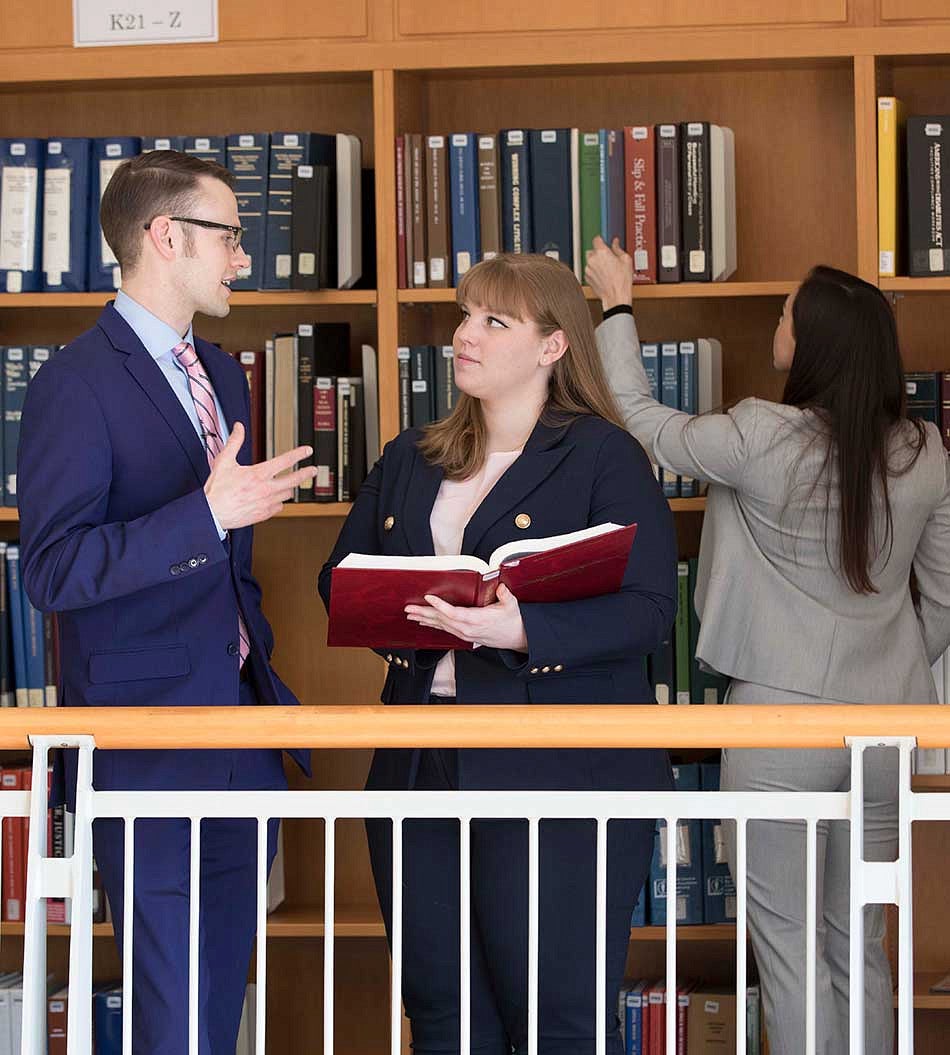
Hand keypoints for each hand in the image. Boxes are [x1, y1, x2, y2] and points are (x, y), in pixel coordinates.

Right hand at [204, 422, 317, 529]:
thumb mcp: (224, 461)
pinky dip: (279, 502)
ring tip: (288, 484)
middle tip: (313, 470)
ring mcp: (266, 503)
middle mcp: (266, 489)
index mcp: (258, 474)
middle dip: (306, 473)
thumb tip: (239, 427)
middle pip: (294, 480)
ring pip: (288, 494)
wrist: (211, 513)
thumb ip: (234, 442)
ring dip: (289, 488)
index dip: (299, 454)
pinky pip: (279, 507)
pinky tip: (274, 499)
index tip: (307, 451)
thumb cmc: (216, 489)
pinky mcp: (264, 514)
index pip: (285, 461)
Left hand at [405, 583, 527, 651]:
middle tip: (409, 608)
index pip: (454, 613)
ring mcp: (465, 634)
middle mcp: (468, 629)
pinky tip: (424, 622)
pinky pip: (445, 629)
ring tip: (410, 614)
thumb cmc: (512, 621)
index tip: (429, 598)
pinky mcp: (464, 635)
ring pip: (441, 626)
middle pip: (442, 620)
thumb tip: (501, 587)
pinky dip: (433, 624)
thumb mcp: (512, 606)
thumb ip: (505, 596)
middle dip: (424, 613)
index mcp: (477, 620)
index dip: (440, 606)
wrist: (516, 637)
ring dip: (424, 619)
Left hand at [585, 235, 632, 309]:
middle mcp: (592, 260)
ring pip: (589, 261)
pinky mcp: (587, 278)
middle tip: (608, 258)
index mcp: (602, 252)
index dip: (601, 240)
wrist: (616, 297)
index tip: (603, 241)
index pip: (597, 239)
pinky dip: (594, 272)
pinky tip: (603, 276)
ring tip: (607, 269)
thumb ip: (618, 248)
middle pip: (592, 250)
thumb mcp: (626, 260)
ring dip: (596, 263)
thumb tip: (615, 243)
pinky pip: (589, 271)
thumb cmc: (622, 281)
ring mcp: (588, 270)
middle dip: (599, 253)